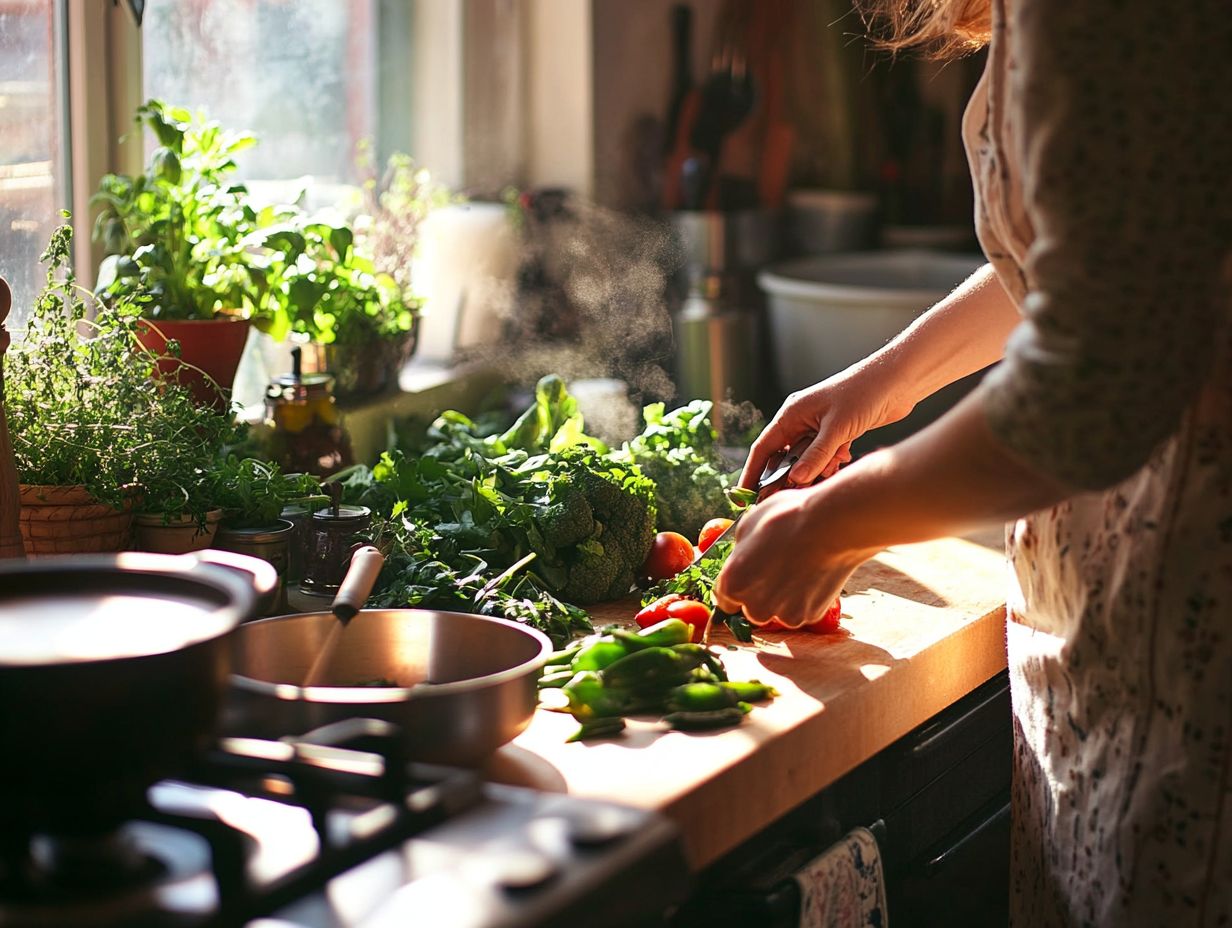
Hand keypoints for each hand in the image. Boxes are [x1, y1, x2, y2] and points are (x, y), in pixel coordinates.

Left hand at [712, 484, 875, 627]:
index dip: (737, 585)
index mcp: (733, 584)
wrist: (830, 526)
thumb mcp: (747, 525)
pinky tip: (813, 574)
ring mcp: (784, 614)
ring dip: (783, 597)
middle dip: (760, 593)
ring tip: (798, 568)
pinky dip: (806, 598)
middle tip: (777, 567)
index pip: (725, 598)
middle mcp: (754, 606)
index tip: (749, 576)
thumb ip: (740, 552)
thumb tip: (743, 557)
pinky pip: (802, 609)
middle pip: (751, 608)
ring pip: (778, 610)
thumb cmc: (786, 519)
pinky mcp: (810, 615)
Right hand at [741, 363, 912, 489]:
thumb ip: (816, 456)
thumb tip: (796, 480)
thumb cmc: (864, 393)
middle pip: (783, 457)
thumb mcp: (837, 429)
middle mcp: (801, 421)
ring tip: (827, 474)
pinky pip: (824, 456)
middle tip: (789, 500)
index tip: (746, 496)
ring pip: (806, 460)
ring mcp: (819, 427)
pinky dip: (830, 464)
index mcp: (791, 414)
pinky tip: (843, 460)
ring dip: (814, 471)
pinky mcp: (838, 433)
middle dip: (786, 479)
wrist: (897, 380)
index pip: (763, 448)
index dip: (753, 474)